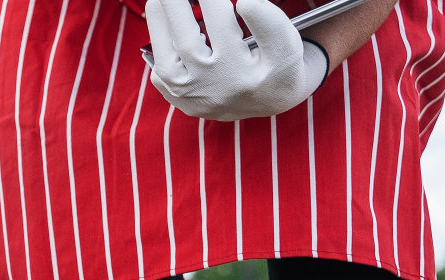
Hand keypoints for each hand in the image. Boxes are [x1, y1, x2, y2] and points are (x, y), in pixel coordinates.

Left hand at [145, 0, 328, 121]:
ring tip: (160, 0)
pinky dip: (159, 43)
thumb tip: (242, 2)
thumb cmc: (278, 68)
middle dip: (175, 5)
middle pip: (185, 38)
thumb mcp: (286, 44)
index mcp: (237, 70)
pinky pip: (159, 69)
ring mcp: (189, 95)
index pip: (219, 20)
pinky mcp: (177, 98)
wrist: (270, 104)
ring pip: (164, 54)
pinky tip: (165, 23)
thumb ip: (267, 20)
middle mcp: (209, 86)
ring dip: (158, 22)